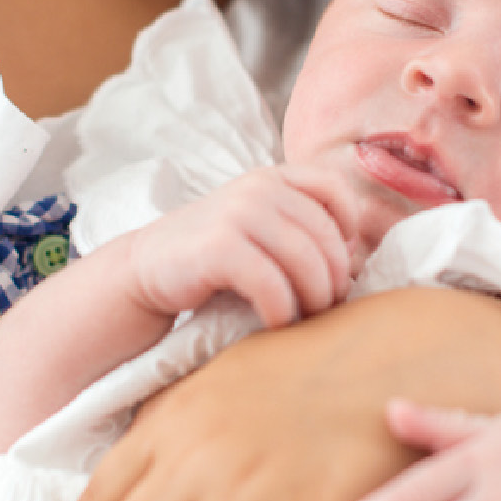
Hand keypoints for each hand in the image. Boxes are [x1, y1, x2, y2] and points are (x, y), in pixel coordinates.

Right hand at [125, 165, 361, 327]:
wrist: (147, 269)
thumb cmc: (214, 258)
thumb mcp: (260, 227)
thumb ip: (300, 229)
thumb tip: (353, 265)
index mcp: (273, 178)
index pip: (335, 189)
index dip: (348, 227)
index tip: (337, 261)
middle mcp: (258, 188)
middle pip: (326, 236)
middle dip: (333, 279)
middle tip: (323, 308)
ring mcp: (237, 213)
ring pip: (305, 260)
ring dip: (313, 298)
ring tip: (302, 318)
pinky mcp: (219, 247)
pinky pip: (271, 284)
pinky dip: (281, 310)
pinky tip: (274, 322)